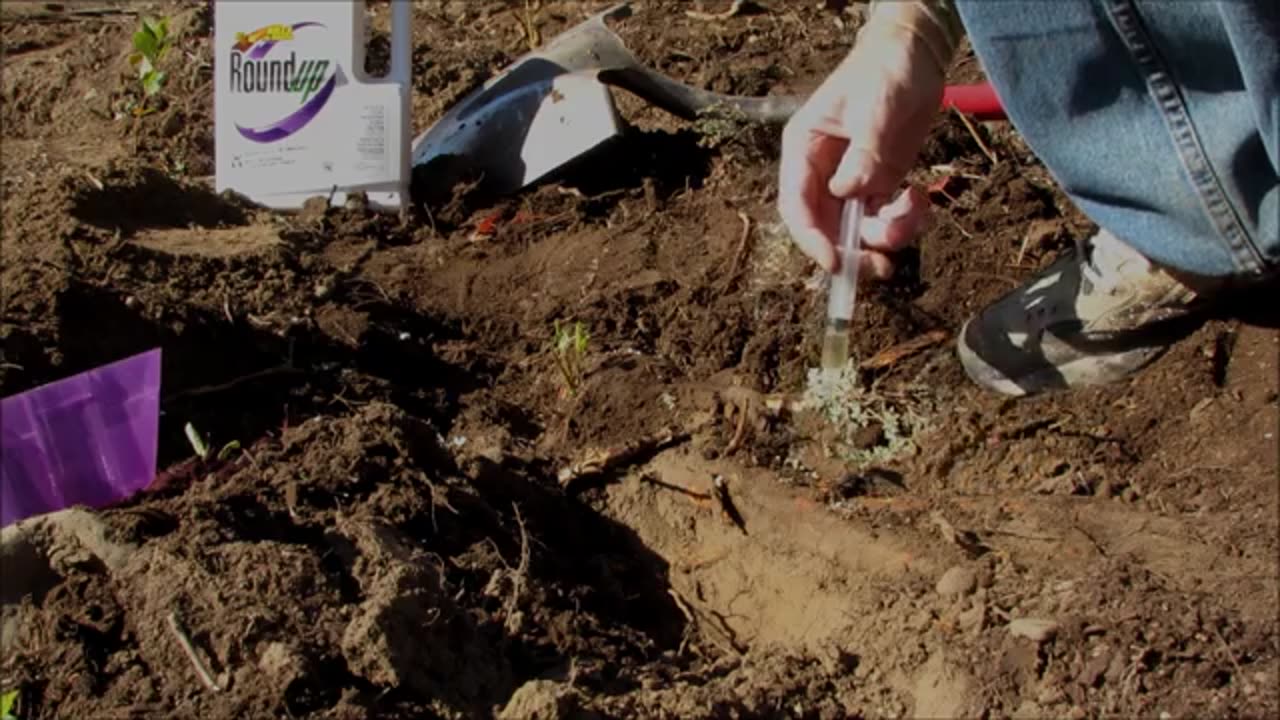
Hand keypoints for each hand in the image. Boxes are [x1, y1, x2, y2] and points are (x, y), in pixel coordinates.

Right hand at [778, 12, 948, 276]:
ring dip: (888, 235)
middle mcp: (822, 172)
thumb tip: (848, 194)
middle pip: (826, 228)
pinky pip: (885, 220)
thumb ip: (864, 152)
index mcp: (805, 150)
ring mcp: (851, 182)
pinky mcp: (878, 184)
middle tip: (881, 267)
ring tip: (916, 212)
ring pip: (858, 230)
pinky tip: (921, 199)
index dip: (811, 239)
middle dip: (853, 250)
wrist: (916, 55)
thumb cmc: (886, 70)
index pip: (797, 204)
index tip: (835, 263)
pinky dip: (906, 221)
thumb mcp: (876, 107)